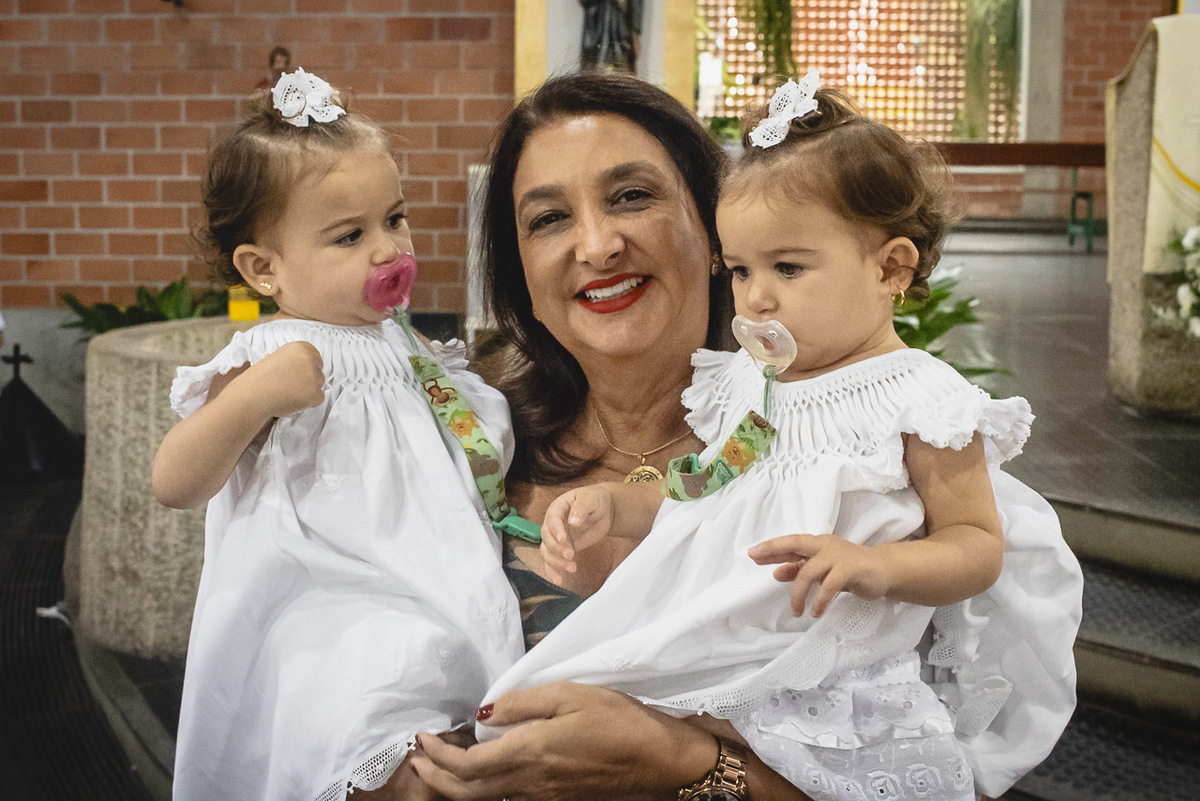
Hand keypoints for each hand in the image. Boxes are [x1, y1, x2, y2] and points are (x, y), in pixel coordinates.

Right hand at [235, 340, 325, 419]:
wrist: (253, 395)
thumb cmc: (262, 379)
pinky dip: (308, 402)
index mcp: (300, 347)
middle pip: (319, 371)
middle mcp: (308, 358)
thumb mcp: (280, 359)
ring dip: (308, 390)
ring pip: (319, 384)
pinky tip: (292, 400)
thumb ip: (297, 360)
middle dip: (309, 379)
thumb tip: (312, 368)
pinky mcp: (314, 392)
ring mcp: (312, 376)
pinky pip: (319, 398)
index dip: (307, 368)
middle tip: (290, 385)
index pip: (316, 357)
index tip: (296, 374)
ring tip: (288, 391)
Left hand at [409, 682, 715, 800]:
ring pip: (486, 799)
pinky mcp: (558, 797)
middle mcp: (530, 783)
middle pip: (469, 792)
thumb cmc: (619, 719)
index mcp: (530, 754)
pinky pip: (508, 797)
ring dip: (456, 785)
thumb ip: (522, 704)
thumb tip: (483, 713)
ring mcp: (544, 795)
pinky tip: (483, 770)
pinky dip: (483, 786)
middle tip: (416, 760)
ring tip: (439, 766)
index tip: (421, 738)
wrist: (661, 759)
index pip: (468, 766)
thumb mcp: (571, 694)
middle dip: (435, 779)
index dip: (438, 757)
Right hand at [539, 486, 615, 582]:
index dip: (556, 530)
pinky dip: (553, 571)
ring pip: (547, 552)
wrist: (603, 509)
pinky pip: (552, 562)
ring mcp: (556, 538)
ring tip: (572, 568)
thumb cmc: (595, 500)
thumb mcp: (590, 499)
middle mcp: (553, 524)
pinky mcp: (562, 549)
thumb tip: (573, 521)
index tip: (563, 539)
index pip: (552, 520)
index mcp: (557, 508)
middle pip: (547, 538)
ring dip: (556, 562)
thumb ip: (581, 508)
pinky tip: (559, 580)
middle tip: (571, 555)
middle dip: (557, 549)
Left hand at [748, 534, 891, 616]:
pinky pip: (828, 585)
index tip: (752, 553)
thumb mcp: (822, 570)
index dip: (771, 547)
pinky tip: (815, 612)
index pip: (790, 543)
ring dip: (798, 594)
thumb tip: (776, 573)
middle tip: (756, 559)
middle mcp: (825, 545)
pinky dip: (819, 600)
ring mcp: (837, 556)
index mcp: (816, 544)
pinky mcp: (850, 569)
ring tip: (797, 612)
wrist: (883, 570)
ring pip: (809, 571)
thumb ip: (800, 569)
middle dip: (774, 550)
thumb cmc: (849, 569)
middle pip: (795, 543)